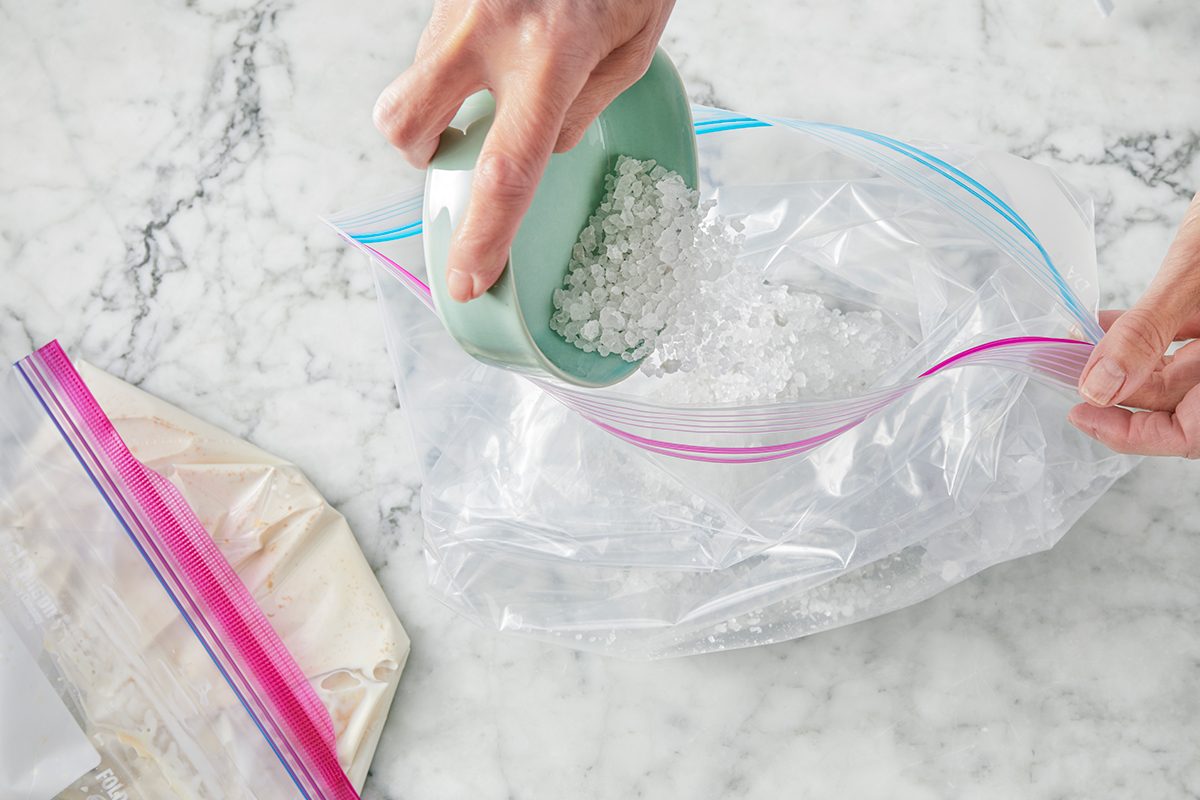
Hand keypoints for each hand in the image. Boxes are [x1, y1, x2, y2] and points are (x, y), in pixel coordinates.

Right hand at [372, 0, 676, 302]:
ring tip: (497, 81)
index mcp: (552, 54)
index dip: (482, 236)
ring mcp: (459, 2)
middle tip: (453, 151)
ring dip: (441, 101)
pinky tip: (500, 44)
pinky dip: (454, 62)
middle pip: (407, 124)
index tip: (467, 281)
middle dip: (419, 153)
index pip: (508, 169)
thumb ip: (582, 108)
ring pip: (415, 79)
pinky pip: (432, 43)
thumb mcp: (633, 46)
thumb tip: (539, 148)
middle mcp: (489, 28)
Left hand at [1069, 191, 1199, 456]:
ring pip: (1177, 373)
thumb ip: (1146, 335)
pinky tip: (1102, 324)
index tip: (1082, 413)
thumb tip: (1097, 387)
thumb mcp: (1192, 280)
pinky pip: (1184, 340)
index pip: (1189, 436)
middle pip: (1178, 405)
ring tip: (1072, 348)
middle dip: (1118, 391)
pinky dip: (1144, 336)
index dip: (1133, 435)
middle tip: (1064, 373)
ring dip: (1124, 362)